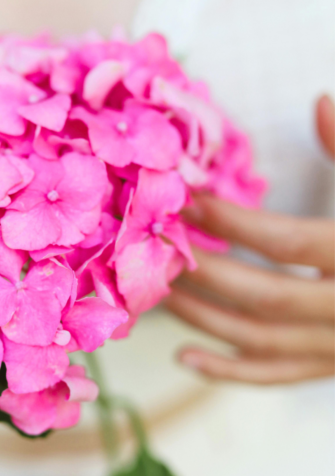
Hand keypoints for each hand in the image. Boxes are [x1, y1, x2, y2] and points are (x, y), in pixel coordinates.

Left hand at [166, 95, 334, 383]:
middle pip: (265, 296)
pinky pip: (277, 376)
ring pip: (262, 339)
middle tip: (158, 247)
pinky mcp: (333, 367)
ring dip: (204, 317)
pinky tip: (186, 358)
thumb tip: (320, 100)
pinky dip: (230, 372)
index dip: (233, 222)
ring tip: (158, 291)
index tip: (187, 199)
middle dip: (206, 272)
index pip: (288, 242)